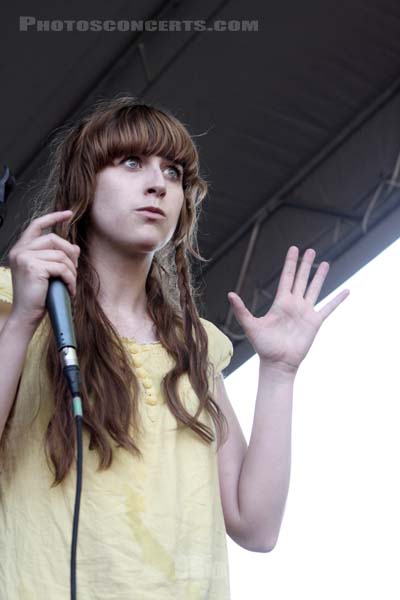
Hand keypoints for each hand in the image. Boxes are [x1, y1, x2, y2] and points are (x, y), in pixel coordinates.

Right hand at [8, 210, 79, 328]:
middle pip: (54, 239)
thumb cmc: (36, 296)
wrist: (26, 315)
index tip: (68, 214)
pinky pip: (61, 267)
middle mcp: (20, 251)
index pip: (36, 225)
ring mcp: (25, 258)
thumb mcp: (48, 273)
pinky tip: (69, 289)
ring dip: (71, 270)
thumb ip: (58, 257)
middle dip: (69, 253)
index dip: (53, 217)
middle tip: (74, 270)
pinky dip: (70, 279)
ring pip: (60, 255)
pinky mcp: (33, 267)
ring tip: (70, 283)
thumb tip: (75, 247)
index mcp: (21, 250)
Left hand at [227, 246, 349, 373]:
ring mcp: (306, 312)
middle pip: (301, 279)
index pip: (287, 277)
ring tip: (325, 263)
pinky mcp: (315, 323)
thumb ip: (241, 310)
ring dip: (320, 277)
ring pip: (315, 289)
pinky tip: (346, 291)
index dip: (290, 263)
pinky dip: (338, 299)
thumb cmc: (264, 346)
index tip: (294, 249)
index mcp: (281, 302)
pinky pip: (329, 308)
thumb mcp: (251, 326)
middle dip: (306, 264)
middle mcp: (294, 304)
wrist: (278, 363)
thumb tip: (230, 295)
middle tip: (311, 250)